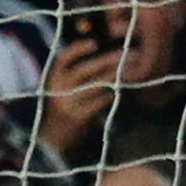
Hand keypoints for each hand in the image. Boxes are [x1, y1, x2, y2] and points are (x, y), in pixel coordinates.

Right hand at [38, 40, 123, 154]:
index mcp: (53, 78)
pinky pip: (100, 101)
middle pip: (85, 69)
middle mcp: (58, 88)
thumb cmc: (64, 110)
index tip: (94, 44)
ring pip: (96, 84)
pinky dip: (112, 94)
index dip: (78, 49)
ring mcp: (68, 103)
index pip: (63, 58)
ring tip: (132, 70)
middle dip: (109, 60)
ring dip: (116, 76)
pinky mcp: (79, 117)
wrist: (54, 141)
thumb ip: (76, 75)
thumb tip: (103, 57)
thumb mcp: (62, 89)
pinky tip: (122, 90)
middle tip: (129, 54)